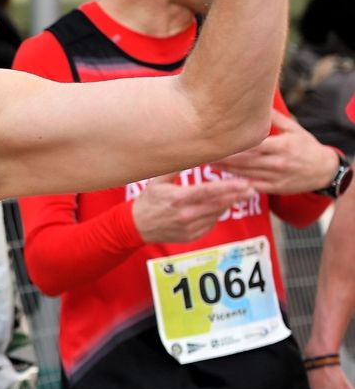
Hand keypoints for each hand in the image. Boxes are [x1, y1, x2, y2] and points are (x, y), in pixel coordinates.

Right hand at [130, 171, 255, 243]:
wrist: (137, 226)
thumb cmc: (148, 200)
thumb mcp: (157, 181)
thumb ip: (175, 167)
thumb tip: (191, 152)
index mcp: (177, 198)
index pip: (209, 192)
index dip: (228, 187)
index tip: (244, 183)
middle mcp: (185, 214)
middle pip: (218, 204)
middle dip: (237, 196)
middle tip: (252, 188)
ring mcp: (189, 227)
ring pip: (217, 214)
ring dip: (229, 204)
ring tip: (241, 195)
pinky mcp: (192, 235)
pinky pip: (211, 223)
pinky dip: (217, 214)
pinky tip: (220, 206)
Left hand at [216, 111, 337, 193]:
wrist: (324, 171)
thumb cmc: (306, 146)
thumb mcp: (294, 129)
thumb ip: (275, 117)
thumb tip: (258, 99)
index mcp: (281, 146)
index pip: (252, 144)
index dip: (232, 142)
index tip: (214, 137)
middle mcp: (277, 162)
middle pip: (243, 160)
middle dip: (222, 156)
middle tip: (202, 150)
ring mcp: (275, 177)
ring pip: (244, 174)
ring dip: (224, 169)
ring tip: (205, 162)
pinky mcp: (274, 188)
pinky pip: (251, 186)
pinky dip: (235, 183)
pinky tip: (220, 179)